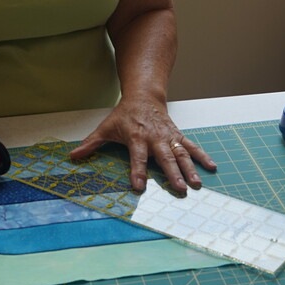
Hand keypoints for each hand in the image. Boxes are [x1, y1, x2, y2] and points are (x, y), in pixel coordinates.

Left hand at [68, 95, 216, 194]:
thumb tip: (72, 155)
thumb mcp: (105, 127)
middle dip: (172, 173)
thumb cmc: (124, 115)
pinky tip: (212, 167)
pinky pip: (191, 147)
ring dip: (190, 169)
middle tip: (179, 188)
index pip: (137, 157)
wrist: (144, 96)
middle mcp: (155, 138)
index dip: (137, 172)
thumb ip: (91, 143)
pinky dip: (202, 156)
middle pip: (164, 158)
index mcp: (137, 137)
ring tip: (197, 184)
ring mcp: (169, 137)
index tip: (139, 187)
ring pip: (181, 154)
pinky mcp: (178, 136)